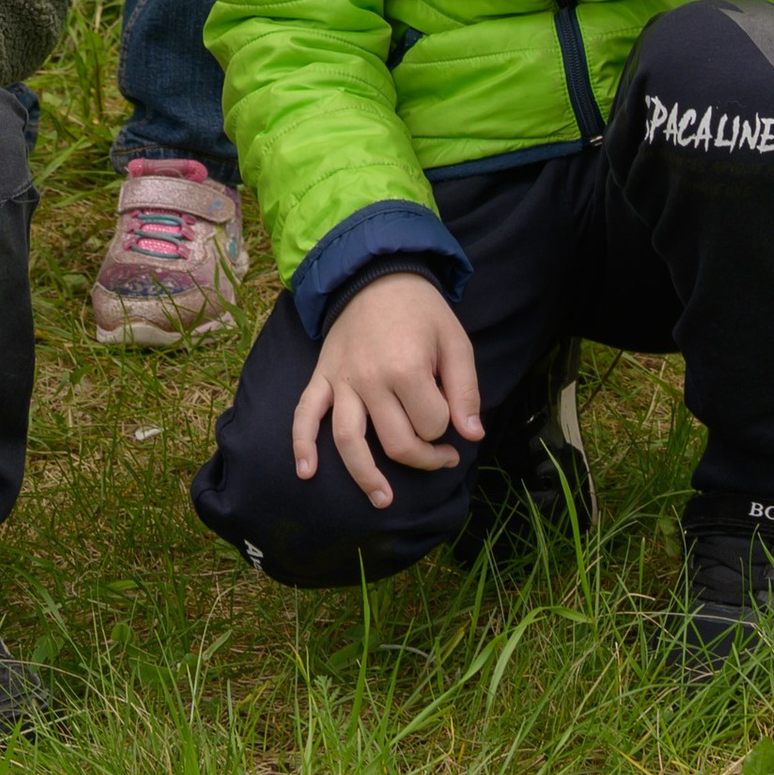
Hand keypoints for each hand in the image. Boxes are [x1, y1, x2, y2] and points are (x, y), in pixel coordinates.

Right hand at [291, 272, 482, 508]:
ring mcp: (342, 380)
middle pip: (396, 442)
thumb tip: (472, 436)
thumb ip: (466, 390)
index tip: (455, 420)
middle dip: (424, 457)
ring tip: (382, 500)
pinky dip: (301, 444)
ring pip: (348, 440)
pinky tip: (305, 472)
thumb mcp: (455, 341)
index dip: (447, 428)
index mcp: (407, 367)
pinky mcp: (322, 376)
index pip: (431, 424)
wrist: (376, 274)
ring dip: (364, 476)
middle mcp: (370, 379)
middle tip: (441, 458)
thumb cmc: (421, 310)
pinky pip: (305, 413)